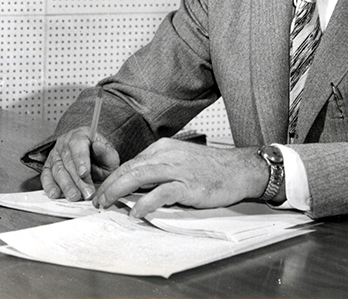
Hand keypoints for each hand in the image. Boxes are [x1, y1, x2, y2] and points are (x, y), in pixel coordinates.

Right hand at [41, 127, 119, 201]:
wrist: (93, 161)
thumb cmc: (101, 158)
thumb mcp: (109, 155)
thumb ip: (106, 152)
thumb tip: (98, 146)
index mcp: (81, 135)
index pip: (78, 145)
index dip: (81, 159)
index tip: (84, 173)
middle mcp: (65, 143)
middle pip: (68, 161)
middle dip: (77, 179)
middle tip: (86, 193)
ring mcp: (55, 155)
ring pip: (57, 170)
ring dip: (66, 186)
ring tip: (75, 196)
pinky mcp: (48, 167)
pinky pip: (46, 177)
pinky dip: (50, 186)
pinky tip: (56, 194)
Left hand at [93, 139, 269, 217]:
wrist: (237, 169)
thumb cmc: (210, 169)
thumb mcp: (180, 161)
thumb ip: (159, 169)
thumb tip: (136, 185)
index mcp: (163, 148)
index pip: (131, 163)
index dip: (113, 178)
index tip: (102, 191)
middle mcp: (167, 155)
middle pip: (130, 168)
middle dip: (109, 185)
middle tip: (97, 200)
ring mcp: (177, 168)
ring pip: (139, 177)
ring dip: (118, 191)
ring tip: (106, 204)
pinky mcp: (187, 184)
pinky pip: (161, 193)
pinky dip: (145, 203)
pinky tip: (136, 212)